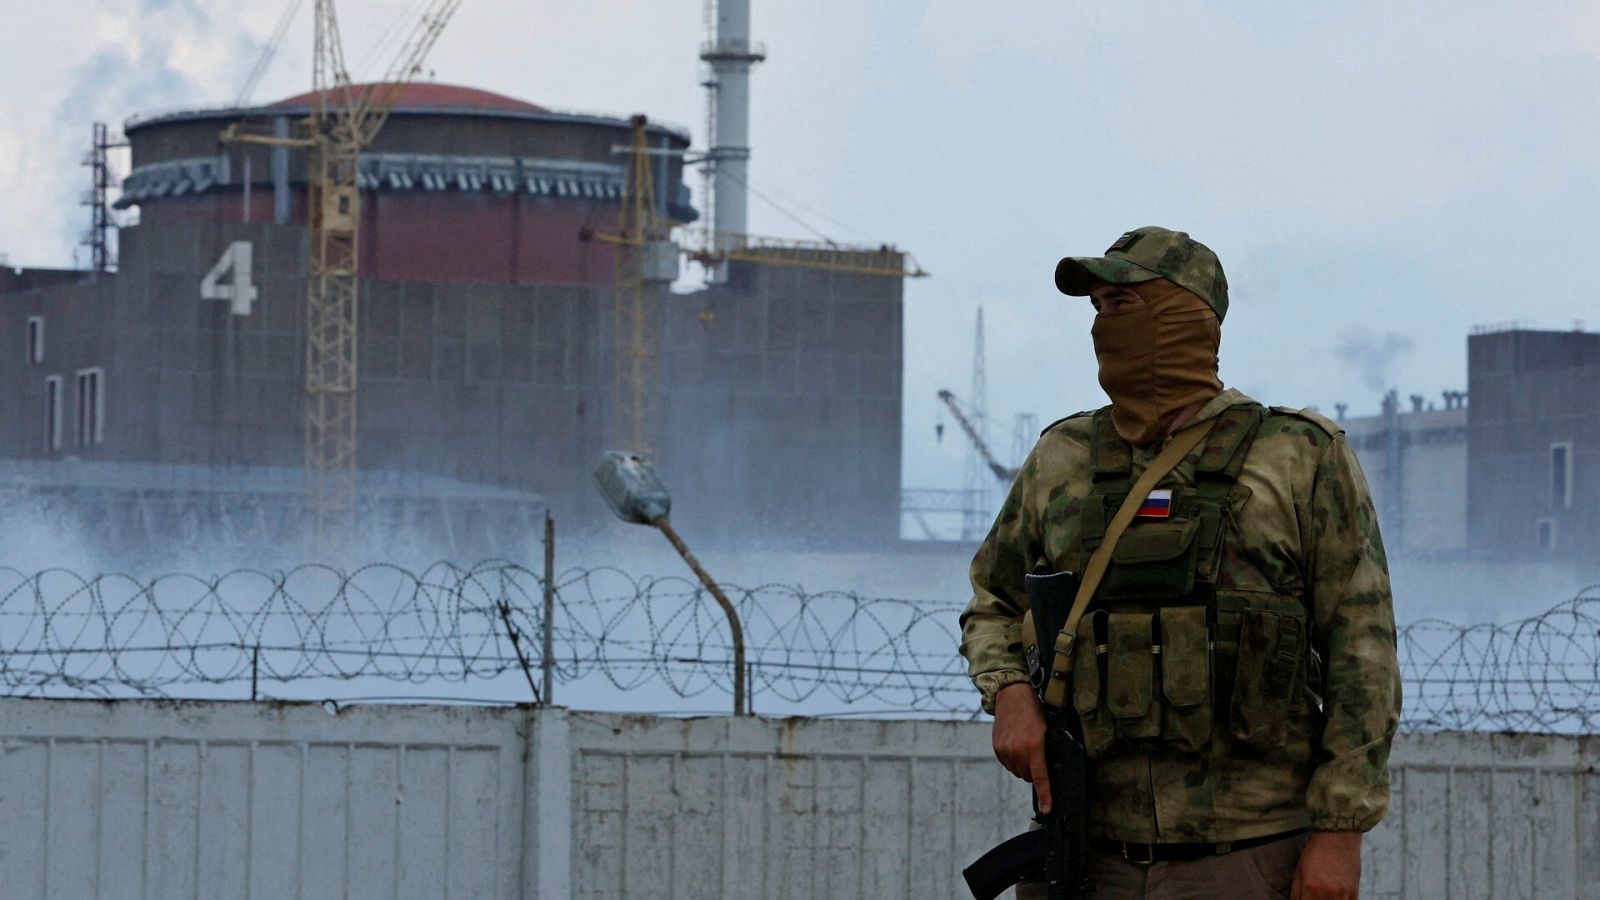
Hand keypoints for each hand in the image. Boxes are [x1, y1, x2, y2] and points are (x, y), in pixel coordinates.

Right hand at [992, 682, 1051, 811]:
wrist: (1013, 696)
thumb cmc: (1034, 712)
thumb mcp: (1046, 731)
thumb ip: (1045, 752)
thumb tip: (1046, 772)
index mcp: (1034, 747)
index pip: (1041, 778)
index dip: (1045, 796)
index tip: (1047, 809)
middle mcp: (1018, 751)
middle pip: (1028, 776)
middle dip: (1033, 771)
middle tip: (1036, 754)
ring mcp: (1006, 750)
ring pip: (1017, 771)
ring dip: (1022, 765)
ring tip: (1024, 746)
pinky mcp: (997, 748)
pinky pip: (1008, 764)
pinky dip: (1013, 759)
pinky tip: (1015, 745)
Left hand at [1290, 831, 1360, 899]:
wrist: (1338, 836)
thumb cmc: (1316, 852)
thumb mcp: (1299, 871)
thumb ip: (1296, 893)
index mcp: (1311, 888)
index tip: (1304, 898)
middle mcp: (1328, 894)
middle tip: (1312, 895)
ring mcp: (1343, 895)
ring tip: (1322, 894)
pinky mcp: (1355, 893)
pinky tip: (1334, 896)